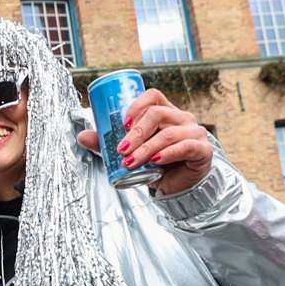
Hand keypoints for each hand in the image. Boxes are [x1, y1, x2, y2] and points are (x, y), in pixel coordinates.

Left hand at [76, 88, 213, 196]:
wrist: (180, 188)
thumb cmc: (158, 167)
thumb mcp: (131, 154)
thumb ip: (108, 145)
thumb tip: (82, 136)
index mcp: (166, 113)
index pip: (153, 96)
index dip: (136, 106)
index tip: (122, 124)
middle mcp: (182, 118)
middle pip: (158, 113)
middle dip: (135, 132)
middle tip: (121, 149)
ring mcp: (195, 132)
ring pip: (168, 133)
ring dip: (145, 148)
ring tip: (131, 161)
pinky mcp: (202, 150)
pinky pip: (185, 146)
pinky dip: (168, 153)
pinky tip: (155, 160)